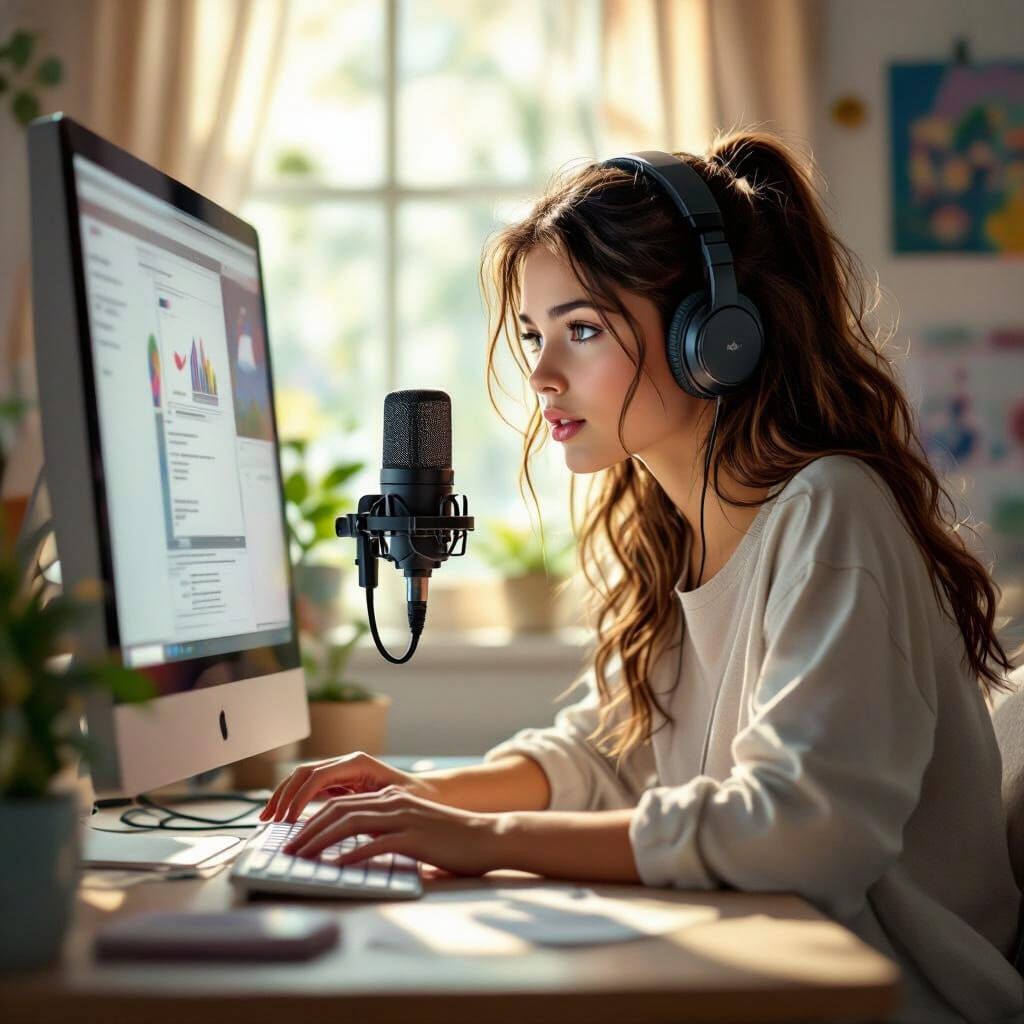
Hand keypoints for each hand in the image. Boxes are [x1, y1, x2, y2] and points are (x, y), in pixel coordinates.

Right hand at [259, 750, 440, 822]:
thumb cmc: (416, 799)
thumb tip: (340, 823)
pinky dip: (296, 802)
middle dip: (283, 795)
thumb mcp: (391, 804)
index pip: (317, 775)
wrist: (430, 795)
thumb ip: (365, 809)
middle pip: (304, 773)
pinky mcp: (341, 783)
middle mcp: (347, 763)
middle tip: (269, 820)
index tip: (287, 820)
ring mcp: (343, 772)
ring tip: (268, 818)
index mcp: (357, 763)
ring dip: (284, 797)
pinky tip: (285, 818)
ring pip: (303, 780)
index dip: (298, 797)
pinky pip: (312, 790)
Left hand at [281, 785, 503, 877]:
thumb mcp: (414, 828)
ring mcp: (403, 818)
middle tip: (287, 849)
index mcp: (391, 798)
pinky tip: (334, 869)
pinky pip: (373, 845)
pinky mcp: (413, 837)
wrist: (487, 837)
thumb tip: (355, 854)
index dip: (314, 819)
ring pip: (350, 823)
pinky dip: (350, 857)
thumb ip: (387, 833)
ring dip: (320, 841)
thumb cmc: (452, 839)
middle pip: (339, 810)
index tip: (294, 836)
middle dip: (307, 829)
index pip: (342, 803)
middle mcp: (393, 803)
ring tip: (300, 858)